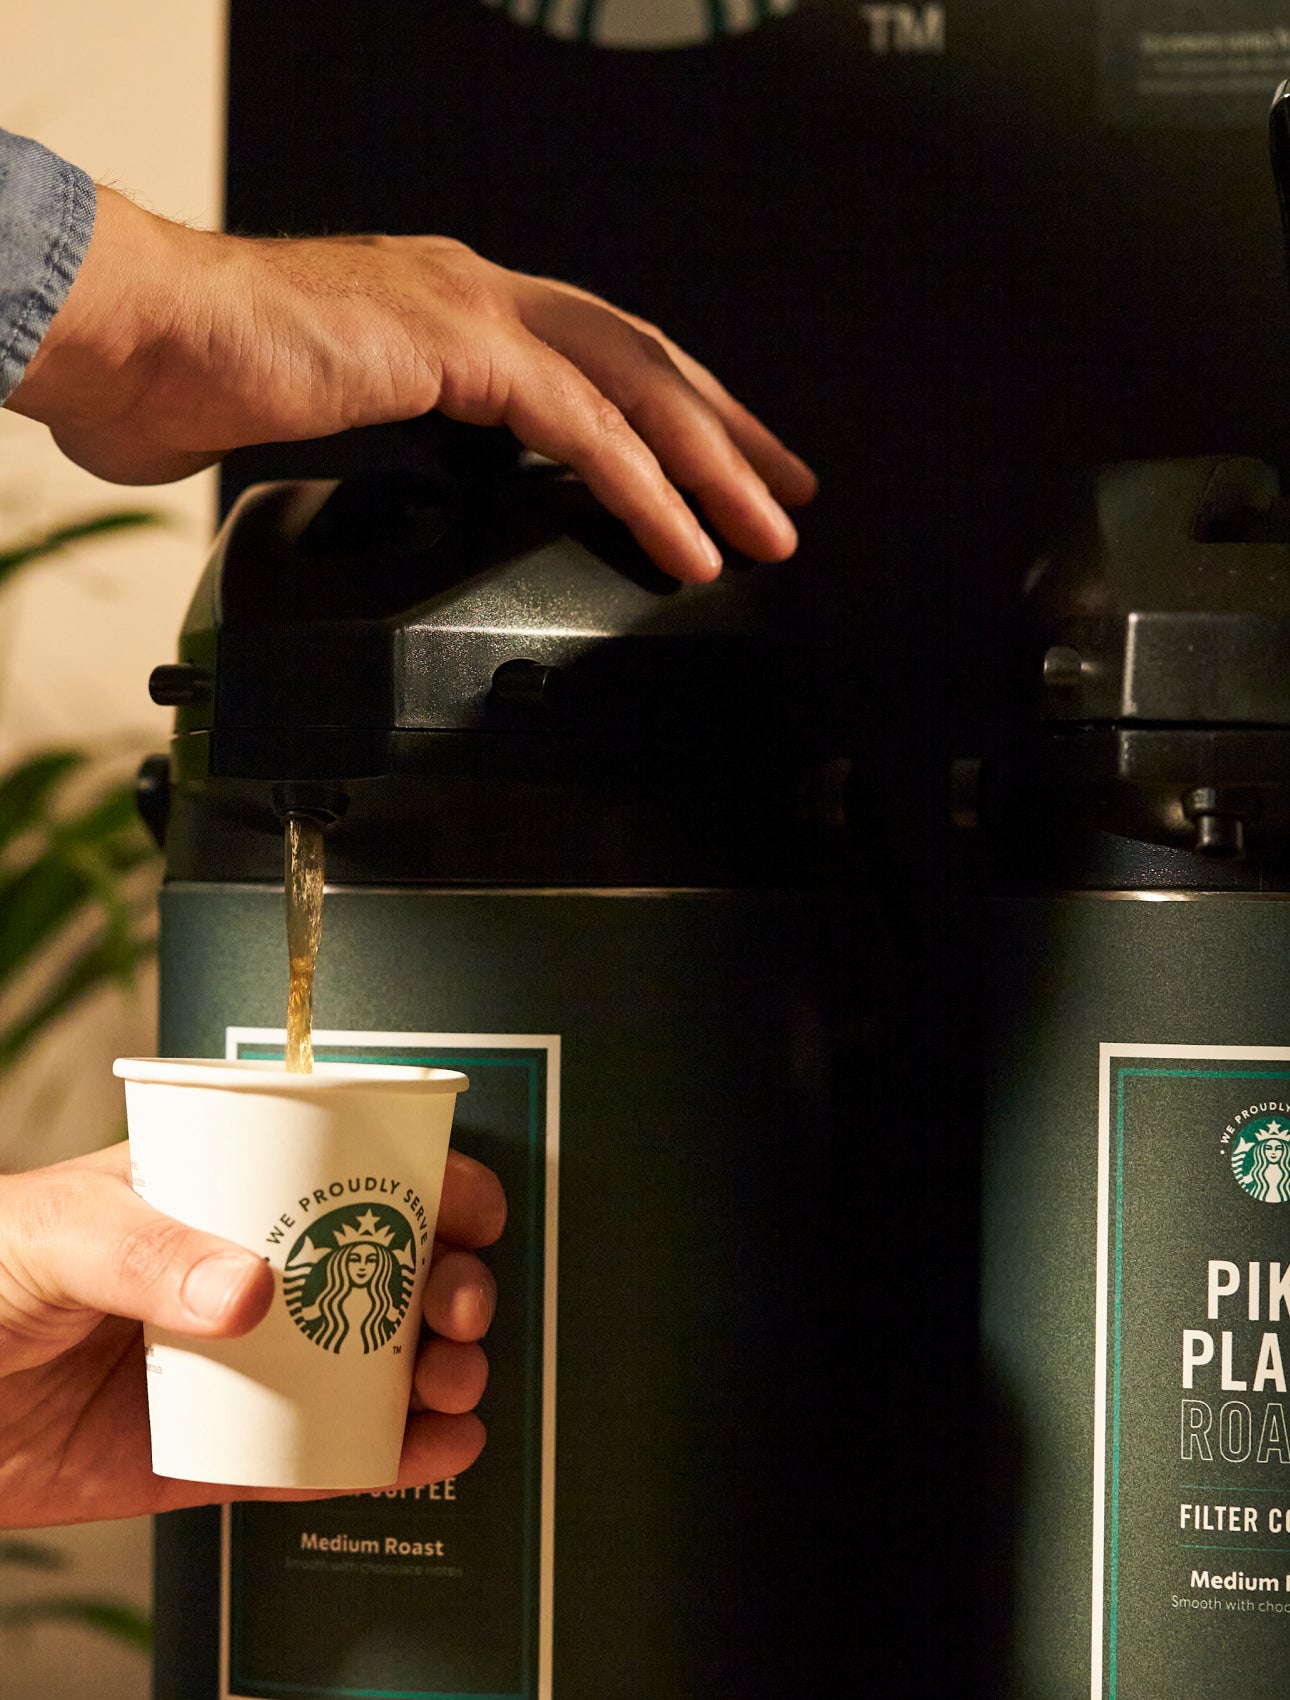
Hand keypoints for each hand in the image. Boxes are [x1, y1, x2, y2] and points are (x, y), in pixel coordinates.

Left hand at [0, 1142, 504, 1526]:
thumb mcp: (52, 1231)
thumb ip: (144, 1249)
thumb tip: (250, 1291)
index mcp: (222, 1198)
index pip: (348, 1172)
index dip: (427, 1183)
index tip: (468, 1207)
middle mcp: (249, 1278)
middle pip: (385, 1270)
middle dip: (451, 1283)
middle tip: (458, 1306)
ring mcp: (244, 1368)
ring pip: (373, 1364)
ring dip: (437, 1368)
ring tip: (452, 1380)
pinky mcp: (220, 1455)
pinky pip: (321, 1458)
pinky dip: (390, 1457)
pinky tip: (435, 1448)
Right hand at [7, 188, 816, 583]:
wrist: (132, 332)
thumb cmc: (197, 373)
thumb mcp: (318, 413)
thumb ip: (374, 442)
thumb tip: (380, 496)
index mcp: (450, 308)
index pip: (592, 353)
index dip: (668, 410)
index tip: (719, 465)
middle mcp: (476, 293)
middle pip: (642, 356)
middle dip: (726, 429)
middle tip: (787, 490)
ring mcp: (471, 310)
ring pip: (636, 385)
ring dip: (713, 465)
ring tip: (767, 533)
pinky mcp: (457, 346)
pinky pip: (585, 428)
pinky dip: (648, 488)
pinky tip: (688, 542)